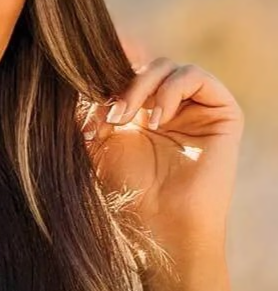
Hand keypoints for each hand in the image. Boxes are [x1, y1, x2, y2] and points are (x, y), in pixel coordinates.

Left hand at [81, 57, 244, 252]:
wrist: (160, 225)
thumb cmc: (126, 192)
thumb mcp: (94, 144)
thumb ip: (86, 110)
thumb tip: (69, 76)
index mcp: (140, 110)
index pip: (126, 69)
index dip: (107, 65)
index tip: (83, 75)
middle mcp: (168, 105)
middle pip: (142, 65)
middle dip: (120, 85)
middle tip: (107, 118)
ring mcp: (196, 107)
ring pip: (166, 66)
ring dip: (140, 87)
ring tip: (124, 119)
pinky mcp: (222, 112)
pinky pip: (196, 76)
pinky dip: (170, 90)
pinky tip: (156, 119)